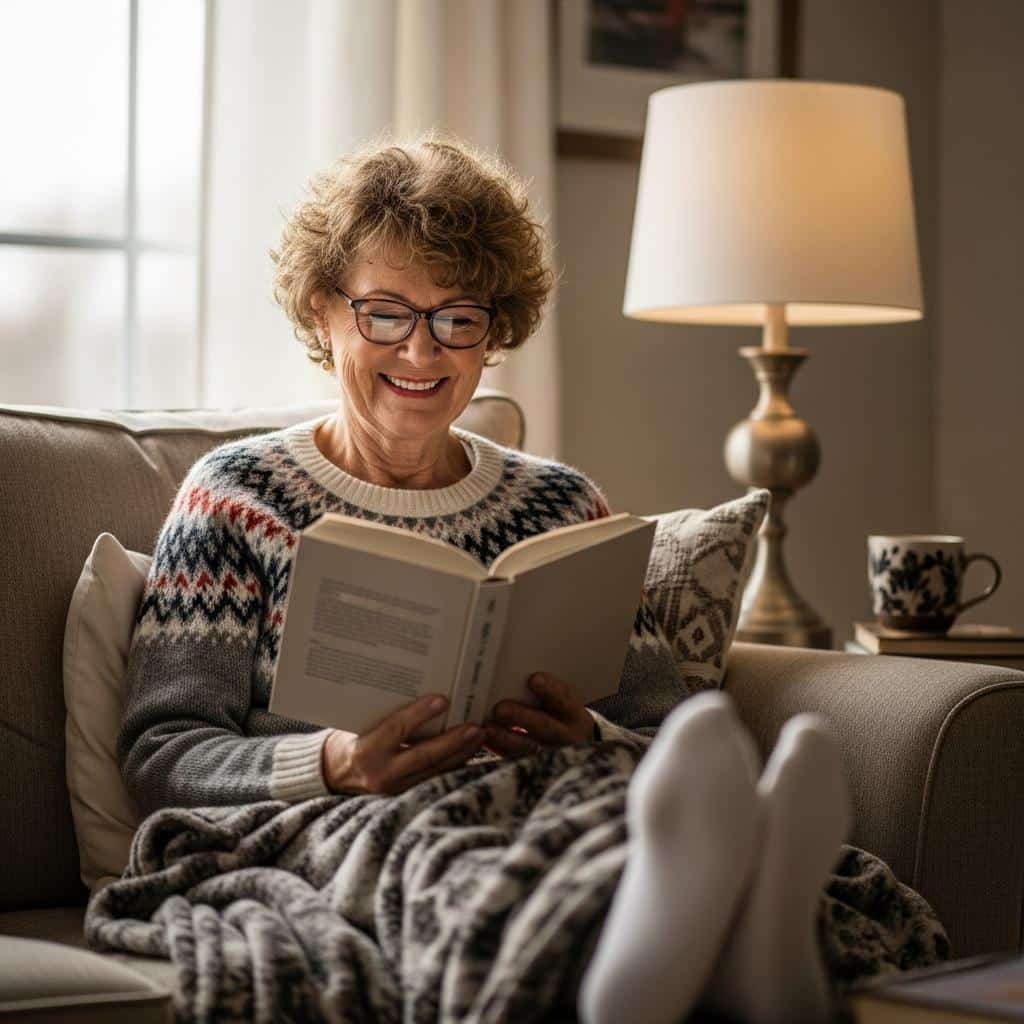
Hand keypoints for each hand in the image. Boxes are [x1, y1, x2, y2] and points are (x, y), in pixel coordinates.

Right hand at [321, 695, 482, 794]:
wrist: (330, 775)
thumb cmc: (347, 740)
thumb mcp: (359, 724)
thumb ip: (386, 715)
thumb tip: (418, 689)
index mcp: (366, 751)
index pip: (397, 729)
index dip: (420, 714)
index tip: (443, 699)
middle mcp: (380, 773)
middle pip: (424, 755)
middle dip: (453, 741)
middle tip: (476, 726)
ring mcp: (393, 789)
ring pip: (434, 770)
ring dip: (460, 753)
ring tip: (479, 736)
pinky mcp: (402, 796)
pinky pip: (432, 779)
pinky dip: (452, 766)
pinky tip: (469, 753)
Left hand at [482, 673, 595, 757]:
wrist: (573, 745)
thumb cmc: (558, 714)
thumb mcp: (560, 702)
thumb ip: (544, 692)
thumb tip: (518, 674)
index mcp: (573, 714)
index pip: (564, 700)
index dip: (550, 690)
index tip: (534, 679)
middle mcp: (565, 736)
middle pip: (546, 727)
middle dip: (522, 717)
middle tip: (500, 709)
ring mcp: (550, 755)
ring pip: (528, 749)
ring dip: (506, 739)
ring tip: (487, 729)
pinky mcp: (533, 768)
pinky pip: (514, 762)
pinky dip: (498, 752)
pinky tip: (483, 742)